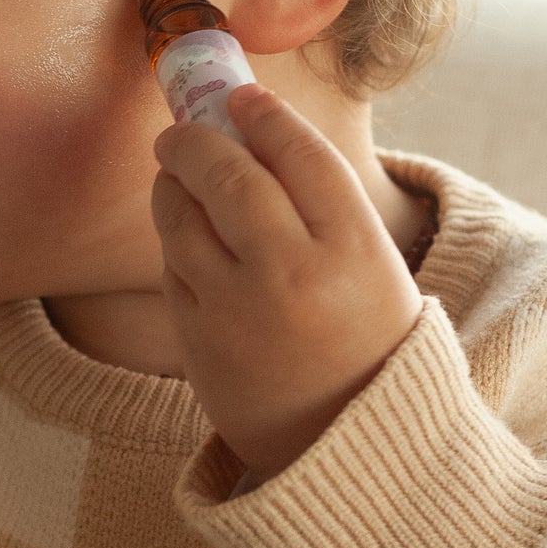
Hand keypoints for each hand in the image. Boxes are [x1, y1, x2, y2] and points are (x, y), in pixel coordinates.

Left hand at [150, 84, 423, 484]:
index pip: (300, 155)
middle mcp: (293, 274)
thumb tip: (254, 129)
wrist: (347, 448)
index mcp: (355, 250)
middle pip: (229, 176)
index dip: (264, 117)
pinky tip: (185, 229)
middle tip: (184, 127)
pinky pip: (172, 266)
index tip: (242, 99)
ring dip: (172, 183)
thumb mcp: (374, 268)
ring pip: (183, 218)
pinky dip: (174, 238)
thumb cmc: (366, 341)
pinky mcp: (197, 339)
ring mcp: (237, 309)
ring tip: (176, 172)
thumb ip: (323, 204)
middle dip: (197, 140)